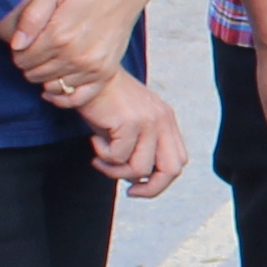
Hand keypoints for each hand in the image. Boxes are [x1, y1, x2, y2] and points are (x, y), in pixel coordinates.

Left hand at [1, 0, 150, 102]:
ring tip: (48, 62)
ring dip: (45, 78)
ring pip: (54, 86)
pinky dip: (63, 97)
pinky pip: (78, 98)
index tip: (24, 45)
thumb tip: (16, 45)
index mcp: (59, 35)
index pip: (24, 58)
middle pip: (36, 74)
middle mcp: (76, 55)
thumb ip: (31, 17)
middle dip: (29, 65)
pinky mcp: (105, 72)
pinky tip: (55, 90)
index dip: (18, 53)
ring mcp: (92, 67)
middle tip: (35, 52)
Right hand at [82, 69, 188, 196]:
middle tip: (129, 192)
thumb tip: (136, 180)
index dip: (161, 181)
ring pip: (140, 169)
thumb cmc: (104, 103)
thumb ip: (140, 148)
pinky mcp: (130, 122)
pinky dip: (103, 156)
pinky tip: (94, 140)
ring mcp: (149, 121)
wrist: (89, 74)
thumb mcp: (129, 126)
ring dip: (116, 171)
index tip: (137, 187)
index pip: (178, 161)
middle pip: (172, 170)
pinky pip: (118, 157)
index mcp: (167, 120)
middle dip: (151, 189)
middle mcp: (163, 120)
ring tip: (99, 158)